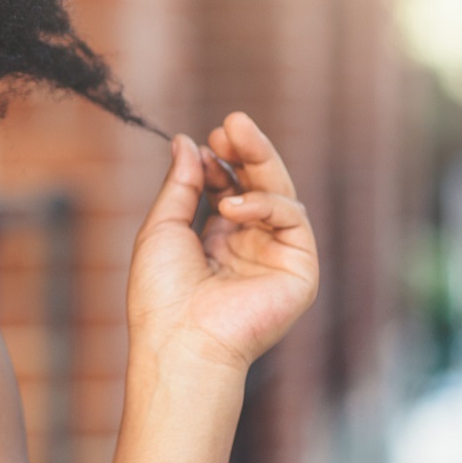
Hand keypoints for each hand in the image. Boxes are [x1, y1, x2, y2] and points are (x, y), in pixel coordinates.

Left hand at [126, 112, 319, 370]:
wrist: (180, 340)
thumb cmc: (162, 294)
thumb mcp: (162, 227)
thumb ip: (182, 184)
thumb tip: (187, 141)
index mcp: (217, 241)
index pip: (230, 188)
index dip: (222, 161)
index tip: (208, 137)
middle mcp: (250, 247)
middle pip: (260, 186)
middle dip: (248, 151)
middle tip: (232, 121)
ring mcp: (277, 257)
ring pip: (281, 195)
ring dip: (258, 163)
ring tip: (229, 142)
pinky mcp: (300, 270)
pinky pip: (293, 219)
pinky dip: (266, 204)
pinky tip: (233, 206)